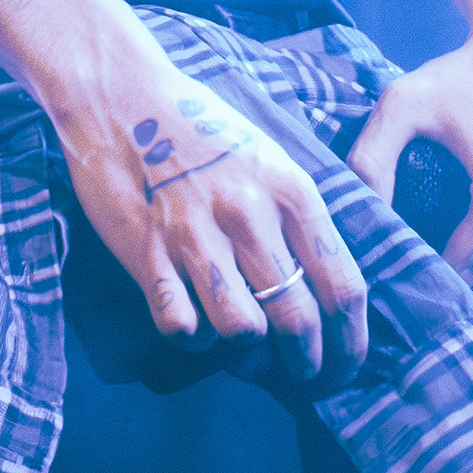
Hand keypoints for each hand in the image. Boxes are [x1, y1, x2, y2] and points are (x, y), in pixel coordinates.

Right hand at [52, 47, 368, 382]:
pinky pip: (180, 325)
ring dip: (251, 360)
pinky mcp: (146, 252)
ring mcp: (195, 235)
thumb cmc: (202, 127)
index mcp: (292, 191)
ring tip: (250, 360)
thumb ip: (300, 214)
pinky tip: (195, 331)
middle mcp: (249, 215)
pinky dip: (193, 342)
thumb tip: (329, 283)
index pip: (342, 286)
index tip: (347, 363)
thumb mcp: (270, 157)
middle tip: (304, 377)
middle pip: (298, 319)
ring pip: (242, 330)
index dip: (351, 341)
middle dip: (309, 365)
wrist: (122, 95)